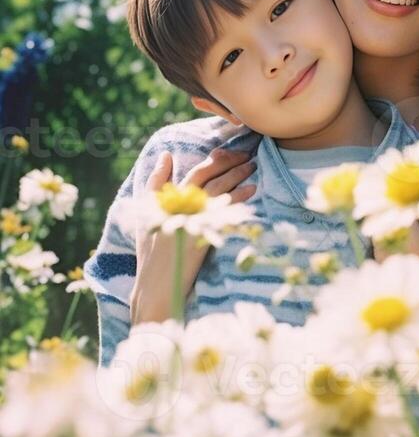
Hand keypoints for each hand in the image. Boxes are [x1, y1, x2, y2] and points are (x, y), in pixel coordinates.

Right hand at [130, 147, 255, 324]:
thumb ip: (156, 183)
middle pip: (208, 175)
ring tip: (251, 167)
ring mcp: (193, 217)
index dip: (214, 160)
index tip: (227, 152)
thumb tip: (166, 154)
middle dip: (229, 162)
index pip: (195, 171)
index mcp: (169, 199)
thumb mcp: (148, 214)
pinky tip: (252, 190)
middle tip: (246, 155)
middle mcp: (180, 205)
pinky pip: (225, 209)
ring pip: (218, 189)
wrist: (156, 284)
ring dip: (237, 175)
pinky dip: (239, 197)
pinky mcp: (203, 232)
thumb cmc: (151, 251)